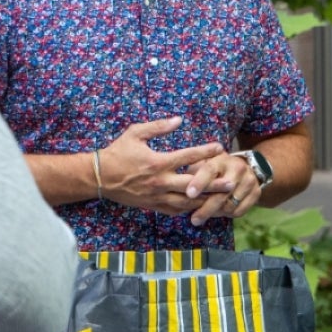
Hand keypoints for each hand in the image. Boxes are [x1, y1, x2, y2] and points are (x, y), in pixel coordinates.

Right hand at [97, 116, 224, 215]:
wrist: (99, 177)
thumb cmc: (117, 152)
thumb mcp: (135, 133)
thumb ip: (158, 127)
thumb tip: (178, 120)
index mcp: (158, 162)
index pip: (188, 157)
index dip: (205, 151)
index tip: (219, 147)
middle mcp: (160, 182)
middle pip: (194, 185)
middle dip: (214, 184)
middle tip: (232, 182)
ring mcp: (157, 196)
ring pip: (187, 202)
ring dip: (205, 200)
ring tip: (222, 199)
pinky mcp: (152, 205)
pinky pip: (175, 210)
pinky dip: (189, 209)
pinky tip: (199, 206)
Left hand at [184, 152, 260, 225]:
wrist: (247, 167)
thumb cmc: (217, 167)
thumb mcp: (205, 162)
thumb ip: (192, 171)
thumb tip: (178, 185)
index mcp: (222, 159)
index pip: (209, 170)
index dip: (199, 182)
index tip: (189, 194)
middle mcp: (238, 169)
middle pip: (221, 193)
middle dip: (206, 208)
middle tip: (193, 219)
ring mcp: (249, 181)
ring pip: (230, 205)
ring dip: (215, 213)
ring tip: (202, 215)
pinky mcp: (256, 193)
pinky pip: (239, 211)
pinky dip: (226, 215)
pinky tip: (217, 213)